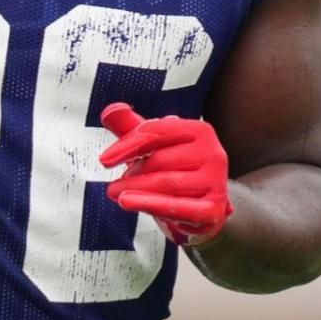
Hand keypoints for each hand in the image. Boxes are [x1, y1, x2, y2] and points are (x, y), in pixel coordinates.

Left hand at [99, 103, 233, 246]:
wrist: (201, 209)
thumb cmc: (176, 171)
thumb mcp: (155, 147)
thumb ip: (132, 127)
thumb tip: (111, 110)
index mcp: (201, 131)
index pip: (158, 131)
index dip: (128, 144)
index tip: (105, 160)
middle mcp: (213, 153)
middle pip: (160, 160)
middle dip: (132, 172)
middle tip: (116, 183)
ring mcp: (215, 182)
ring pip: (166, 183)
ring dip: (134, 189)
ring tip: (115, 193)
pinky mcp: (213, 210)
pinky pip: (177, 207)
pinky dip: (149, 204)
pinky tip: (128, 202)